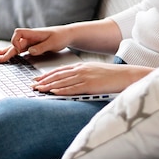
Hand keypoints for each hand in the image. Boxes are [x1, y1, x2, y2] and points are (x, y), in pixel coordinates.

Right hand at [0, 26, 68, 62]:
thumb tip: (30, 51)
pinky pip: (22, 49)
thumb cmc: (61, 36)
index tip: (19, 50)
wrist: (67, 35)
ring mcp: (31, 41)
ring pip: (17, 46)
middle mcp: (31, 37)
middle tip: (0, 58)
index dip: (16, 41)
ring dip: (8, 52)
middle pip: (15, 42)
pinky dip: (15, 53)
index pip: (19, 33)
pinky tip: (8, 55)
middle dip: (8, 50)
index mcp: (34, 33)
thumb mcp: (53, 43)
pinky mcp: (33, 46)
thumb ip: (41, 47)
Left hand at [31, 62, 153, 94]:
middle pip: (58, 75)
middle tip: (32, 85)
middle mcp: (81, 70)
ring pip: (63, 82)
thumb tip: (74, 81)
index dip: (48, 75)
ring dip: (49, 86)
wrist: (126, 75)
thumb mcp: (95, 71)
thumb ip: (83, 75)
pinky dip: (62, 91)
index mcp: (82, 66)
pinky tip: (53, 93)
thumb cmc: (112, 75)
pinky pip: (73, 88)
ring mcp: (85, 77)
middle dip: (44, 80)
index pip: (61, 70)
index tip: (37, 79)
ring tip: (38, 90)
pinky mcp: (90, 85)